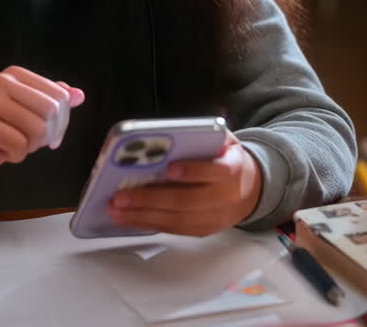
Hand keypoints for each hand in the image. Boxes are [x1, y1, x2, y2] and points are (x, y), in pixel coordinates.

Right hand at [0, 66, 84, 185]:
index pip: (60, 96)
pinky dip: (17, 155)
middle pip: (51, 110)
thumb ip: (53, 102)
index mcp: (15, 73)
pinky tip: (2, 151)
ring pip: (37, 128)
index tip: (48, 134)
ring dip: (31, 146)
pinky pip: (20, 144)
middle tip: (31, 143)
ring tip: (14, 145)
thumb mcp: (30, 115)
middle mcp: (0, 80)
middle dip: (48, 135)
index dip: (62, 121)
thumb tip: (79, 95)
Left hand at [107, 132, 262, 236]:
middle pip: (187, 201)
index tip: (169, 168)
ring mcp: (213, 218)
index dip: (193, 171)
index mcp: (233, 169)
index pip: (215, 171)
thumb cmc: (226, 159)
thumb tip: (167, 136)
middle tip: (121, 196)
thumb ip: (203, 137)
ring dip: (141, 216)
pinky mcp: (202, 230)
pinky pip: (172, 230)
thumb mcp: (224, 141)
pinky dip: (147, 224)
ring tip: (115, 209)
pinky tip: (127, 218)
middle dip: (151, 200)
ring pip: (176, 220)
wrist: (251, 190)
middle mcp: (225, 198)